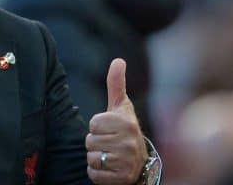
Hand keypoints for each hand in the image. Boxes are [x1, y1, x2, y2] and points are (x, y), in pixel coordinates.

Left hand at [85, 58, 147, 183]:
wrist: (141, 163)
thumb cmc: (125, 129)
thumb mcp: (122, 106)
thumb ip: (116, 84)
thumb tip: (118, 60)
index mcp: (127, 123)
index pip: (93, 123)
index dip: (97, 126)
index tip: (109, 128)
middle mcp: (128, 142)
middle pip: (90, 141)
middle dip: (96, 142)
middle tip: (110, 143)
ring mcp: (126, 162)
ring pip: (91, 158)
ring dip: (96, 158)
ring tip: (110, 155)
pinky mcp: (121, 178)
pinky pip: (94, 174)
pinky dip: (98, 173)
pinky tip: (110, 168)